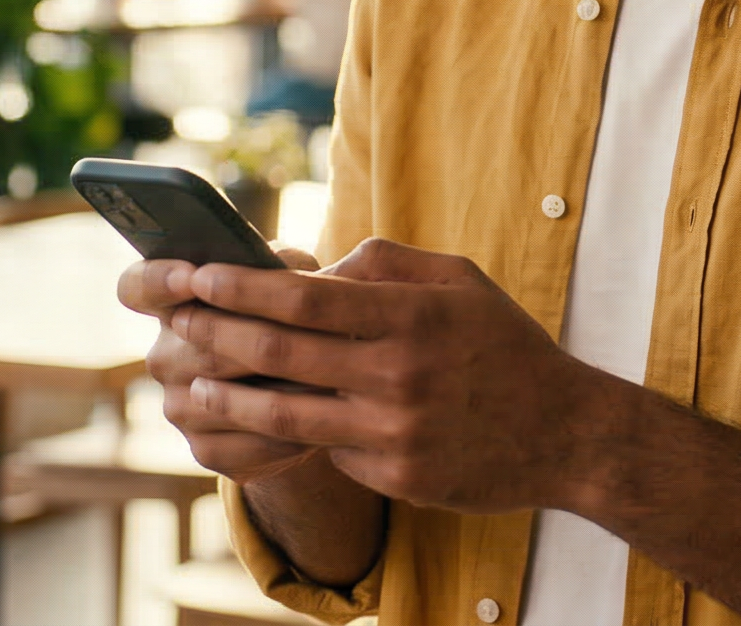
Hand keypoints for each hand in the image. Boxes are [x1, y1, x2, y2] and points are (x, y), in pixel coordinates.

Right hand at [117, 245, 326, 484]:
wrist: (309, 387)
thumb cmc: (299, 313)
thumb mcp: (290, 279)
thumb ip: (284, 267)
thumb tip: (292, 268)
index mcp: (170, 301)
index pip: (138, 285)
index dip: (162, 279)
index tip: (196, 275)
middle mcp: (164, 356)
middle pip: (196, 342)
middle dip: (252, 334)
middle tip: (302, 328)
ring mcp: (181, 407)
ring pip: (222, 396)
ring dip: (275, 386)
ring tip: (329, 378)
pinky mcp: (207, 450)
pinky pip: (244, 445)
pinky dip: (287, 434)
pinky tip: (327, 424)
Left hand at [171, 239, 601, 514]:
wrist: (566, 435)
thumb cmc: (503, 345)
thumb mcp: (460, 280)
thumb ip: (385, 263)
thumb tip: (315, 268)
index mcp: (413, 315)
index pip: (306, 298)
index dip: (243, 286)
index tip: (198, 273)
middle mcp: (400, 374)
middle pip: (282, 353)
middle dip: (216, 333)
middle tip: (174, 319)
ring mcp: (396, 432)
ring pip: (288, 414)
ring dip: (229, 396)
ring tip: (190, 381)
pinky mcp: (397, 477)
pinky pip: (330, 449)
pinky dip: (298, 432)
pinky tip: (265, 421)